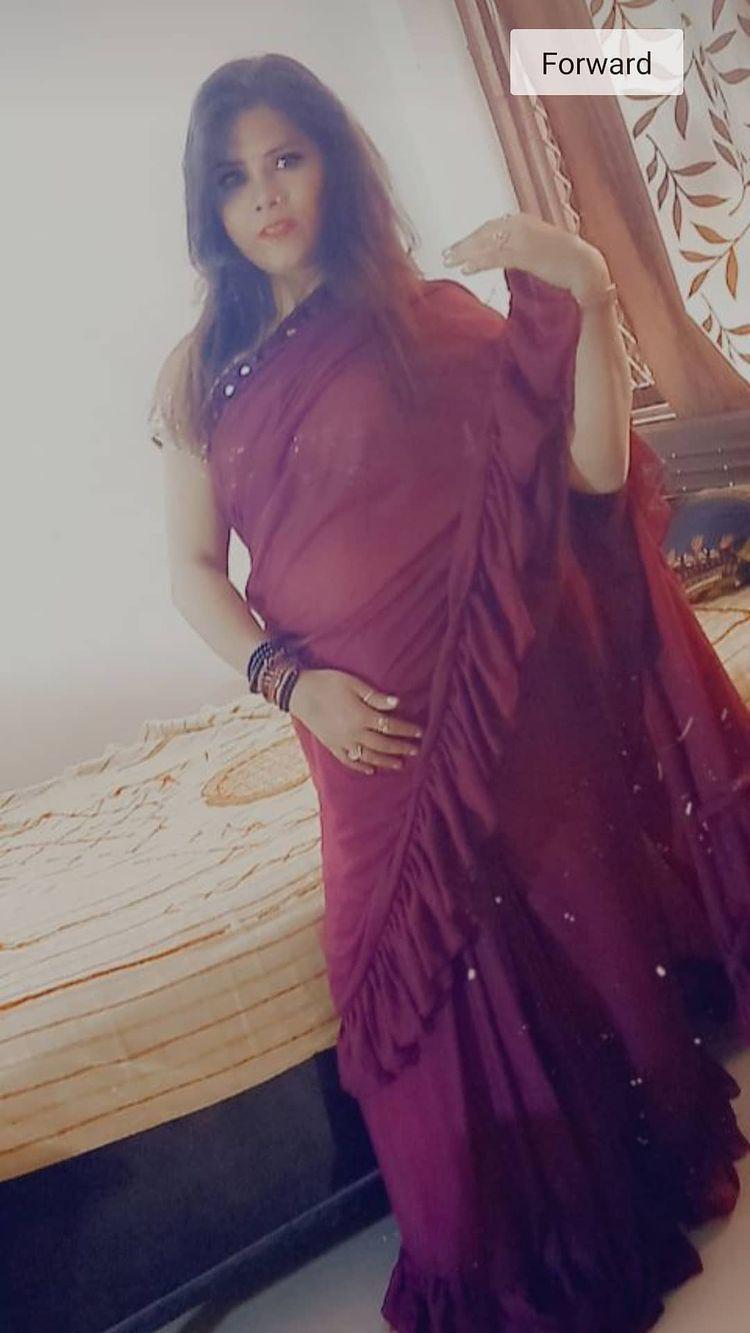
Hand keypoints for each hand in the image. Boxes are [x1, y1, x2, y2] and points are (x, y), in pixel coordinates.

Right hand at [289, 668, 422, 775]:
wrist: (298, 692)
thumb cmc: (328, 683)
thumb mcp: (353, 684)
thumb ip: (375, 696)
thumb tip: (397, 703)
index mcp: (361, 716)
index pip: (390, 726)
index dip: (406, 730)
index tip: (420, 733)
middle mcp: (353, 733)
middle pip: (383, 744)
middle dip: (401, 748)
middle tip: (416, 751)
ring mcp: (342, 742)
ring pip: (368, 756)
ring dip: (386, 761)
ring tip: (400, 764)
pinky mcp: (331, 746)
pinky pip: (348, 761)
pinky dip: (361, 767)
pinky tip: (370, 770)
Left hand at [442, 211, 608, 298]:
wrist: (586, 268)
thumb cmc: (567, 262)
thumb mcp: (541, 247)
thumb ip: (524, 245)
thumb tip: (509, 252)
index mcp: (526, 220)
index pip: (493, 226)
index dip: (474, 236)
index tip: (460, 245)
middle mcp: (522, 225)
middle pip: (485, 232)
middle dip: (464, 243)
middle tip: (446, 254)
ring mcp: (524, 239)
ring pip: (486, 244)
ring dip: (465, 253)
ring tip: (449, 262)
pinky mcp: (526, 255)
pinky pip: (496, 257)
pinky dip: (479, 262)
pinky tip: (466, 269)